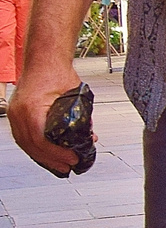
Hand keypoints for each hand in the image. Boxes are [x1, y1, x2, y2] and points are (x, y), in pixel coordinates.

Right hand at [9, 60, 87, 176]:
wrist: (43, 60)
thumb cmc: (56, 72)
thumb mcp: (75, 95)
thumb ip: (81, 116)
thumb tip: (89, 135)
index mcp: (32, 109)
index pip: (41, 140)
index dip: (56, 154)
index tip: (71, 158)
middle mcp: (18, 113)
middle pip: (31, 146)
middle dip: (51, 160)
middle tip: (67, 167)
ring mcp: (14, 114)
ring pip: (25, 144)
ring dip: (42, 156)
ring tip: (59, 164)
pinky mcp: (16, 114)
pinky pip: (23, 136)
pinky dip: (35, 147)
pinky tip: (46, 154)